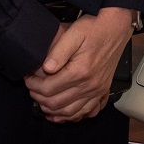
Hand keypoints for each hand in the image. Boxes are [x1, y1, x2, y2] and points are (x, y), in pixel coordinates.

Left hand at [24, 7, 132, 122]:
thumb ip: (58, 51)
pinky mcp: (102, 90)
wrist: (116, 26)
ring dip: (53, 111)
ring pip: (70, 112)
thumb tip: (45, 69)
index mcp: (80, 71)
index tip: (28, 78)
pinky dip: (72, 116)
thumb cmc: (94, 27)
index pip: (49, 88)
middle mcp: (89, 85)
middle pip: (57, 103)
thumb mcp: (74, 32)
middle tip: (32, 89)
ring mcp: (97, 90)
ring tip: (42, 102)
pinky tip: (63, 113)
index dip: (34, 86)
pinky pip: (87, 112)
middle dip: (39, 99)